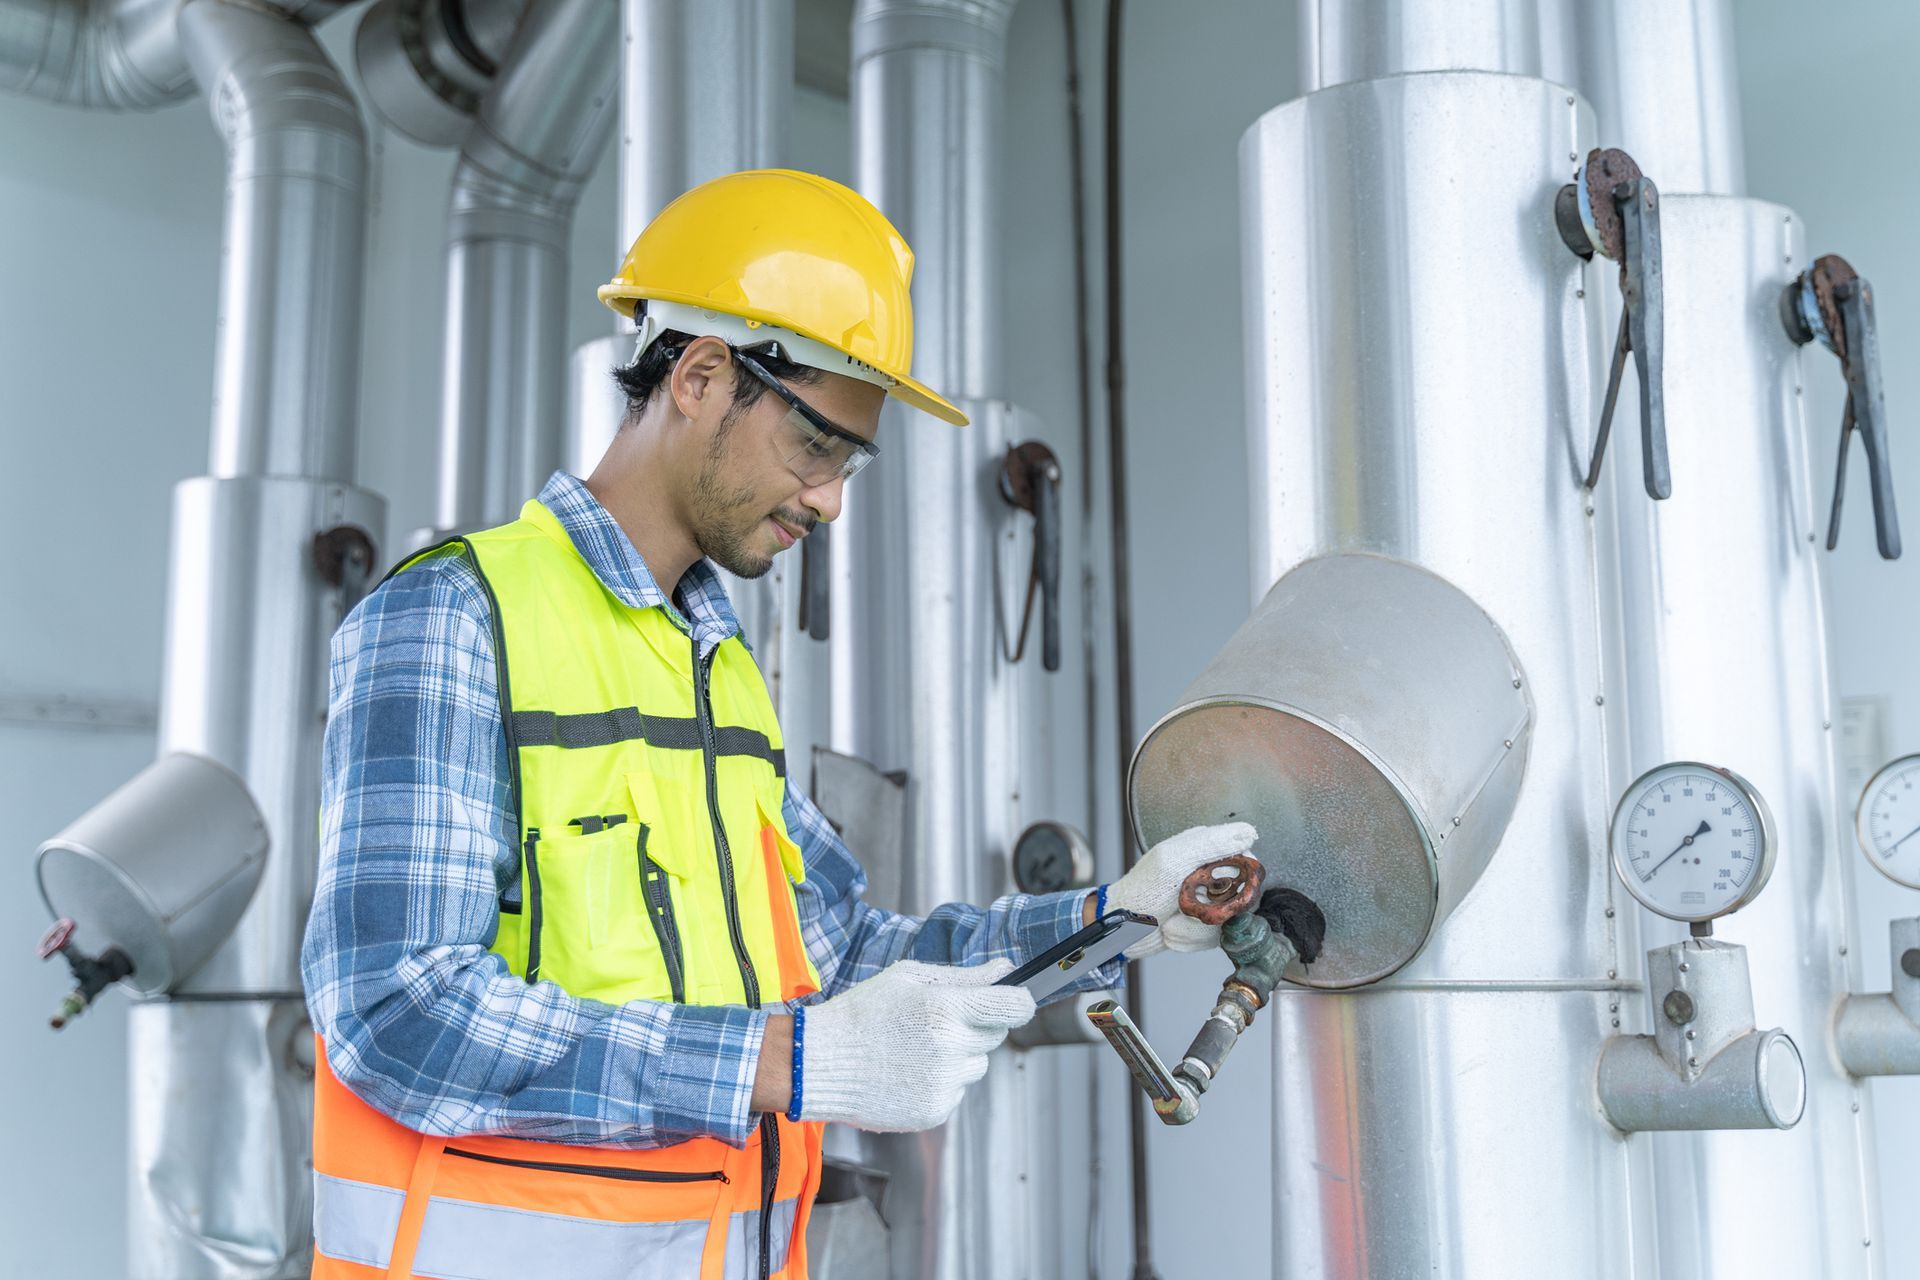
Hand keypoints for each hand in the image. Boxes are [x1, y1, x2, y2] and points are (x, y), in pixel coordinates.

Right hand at [799, 958, 1035, 1131]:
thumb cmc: (863, 1013)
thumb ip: (964, 976)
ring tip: (917, 1048)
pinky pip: (957, 1090)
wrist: (820, 1063)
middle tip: (937, 1021)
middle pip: (996, 1035)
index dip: (1019, 1001)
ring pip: (978, 1065)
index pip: (1014, 1007)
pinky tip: (909, 1071)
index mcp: (945, 1009)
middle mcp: (950, 1048)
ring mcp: (943, 1084)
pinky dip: (941, 1081)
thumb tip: (1007, 969)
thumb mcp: (909, 979)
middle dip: (977, 1025)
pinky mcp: (935, 1111)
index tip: (1014, 1000)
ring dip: (960, 1055)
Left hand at [1106, 821, 1258, 957]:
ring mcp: (1211, 899)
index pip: (1246, 859)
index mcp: (1206, 847)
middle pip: (1242, 894)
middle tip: (1182, 906)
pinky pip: (1217, 936)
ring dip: (1196, 927)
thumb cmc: (1141, 891)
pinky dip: (1193, 938)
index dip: (1234, 879)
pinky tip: (1173, 932)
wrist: (1123, 929)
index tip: (1212, 888)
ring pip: (1230, 919)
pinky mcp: (1207, 923)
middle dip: (1210, 909)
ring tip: (1171, 922)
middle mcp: (1213, 871)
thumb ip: (1210, 844)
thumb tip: (1248, 833)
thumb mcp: (1173, 861)